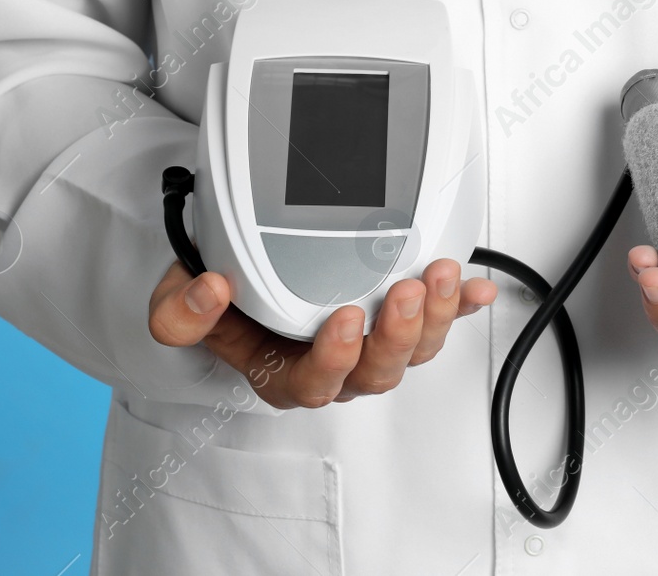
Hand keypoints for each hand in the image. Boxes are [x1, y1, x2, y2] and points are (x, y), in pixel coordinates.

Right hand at [148, 258, 496, 408]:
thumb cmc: (219, 304)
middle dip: (396, 334)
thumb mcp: (178, 308)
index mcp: (287, 373)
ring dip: (434, 316)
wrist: (235, 280)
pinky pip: (437, 319)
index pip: (317, 382)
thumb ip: (181, 312)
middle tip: (403, 293)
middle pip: (378, 371)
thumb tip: (210, 290)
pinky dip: (460, 305)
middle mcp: (336, 365)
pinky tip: (479, 289)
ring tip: (440, 277)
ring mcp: (372, 342)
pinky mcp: (398, 315)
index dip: (336, 357)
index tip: (343, 318)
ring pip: (413, 348)